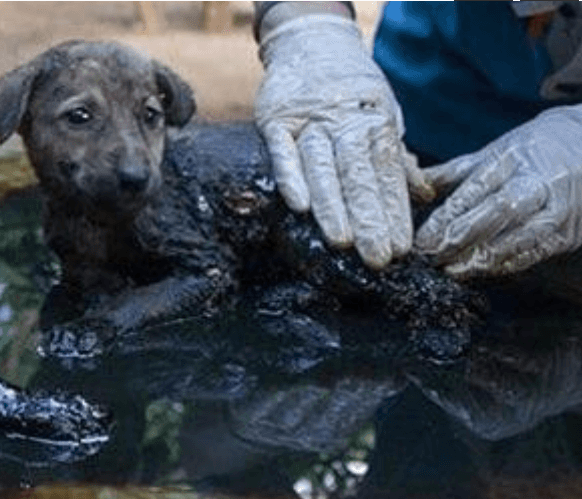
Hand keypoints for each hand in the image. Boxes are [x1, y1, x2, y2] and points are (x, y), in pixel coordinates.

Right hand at [254, 11, 423, 269]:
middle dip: (368, 216)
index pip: (386, 173)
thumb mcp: (383, 116)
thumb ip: (396, 159)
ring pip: (321, 165)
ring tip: (341, 242)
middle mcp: (343, 122)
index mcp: (375, 122)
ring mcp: (307, 120)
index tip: (401, 246)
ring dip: (331, 204)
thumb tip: (422, 196)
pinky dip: (290, 176)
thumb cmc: (351, 91)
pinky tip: (298, 205)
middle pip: (357, 174)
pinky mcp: (274, 119)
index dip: (394, 211)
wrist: (311, 43)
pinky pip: (281, 150)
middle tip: (377, 256)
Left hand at [415, 105, 581, 277]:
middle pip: (499, 211)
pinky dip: (506, 264)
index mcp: (514, 158)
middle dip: (462, 238)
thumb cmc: (530, 152)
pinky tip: (482, 272)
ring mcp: (559, 209)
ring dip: (483, 258)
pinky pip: (535, 252)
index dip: (448, 217)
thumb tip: (412, 186)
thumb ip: (453, 173)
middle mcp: (540, 182)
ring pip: (520, 236)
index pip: (477, 189)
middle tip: (433, 257)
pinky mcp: (570, 233)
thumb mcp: (493, 153)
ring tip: (453, 270)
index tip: (423, 239)